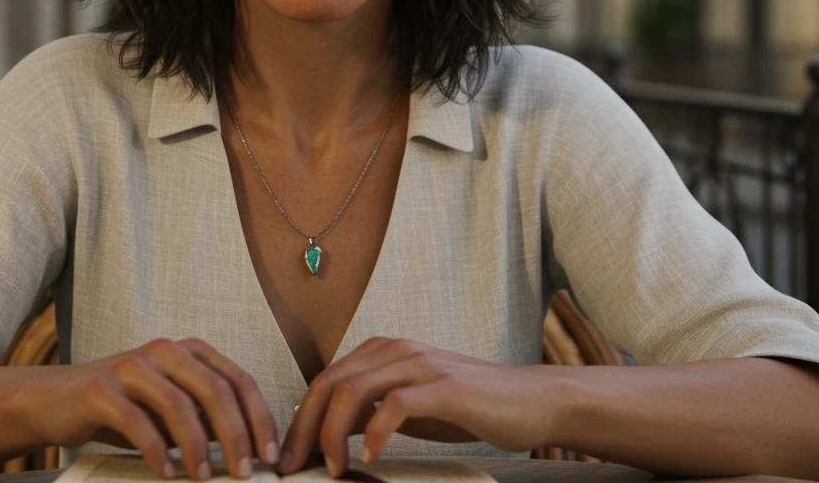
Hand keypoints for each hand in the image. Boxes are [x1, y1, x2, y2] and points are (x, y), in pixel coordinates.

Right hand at [11, 338, 280, 480]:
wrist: (54, 400)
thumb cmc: (122, 408)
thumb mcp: (171, 411)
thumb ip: (206, 420)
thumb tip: (250, 451)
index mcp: (190, 352)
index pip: (239, 380)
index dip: (260, 418)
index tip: (271, 455)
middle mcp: (165, 350)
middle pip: (216, 390)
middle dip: (237, 435)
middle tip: (245, 472)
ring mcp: (133, 365)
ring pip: (179, 403)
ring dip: (197, 447)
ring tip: (203, 478)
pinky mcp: (102, 387)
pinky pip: (138, 420)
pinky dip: (156, 450)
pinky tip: (166, 472)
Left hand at [278, 337, 561, 475]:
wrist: (531, 401)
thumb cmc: (469, 406)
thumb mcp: (409, 407)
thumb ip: (370, 410)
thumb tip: (327, 432)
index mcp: (382, 352)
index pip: (323, 381)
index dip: (299, 420)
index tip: (288, 458)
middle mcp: (395, 350)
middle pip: (327, 384)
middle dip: (303, 429)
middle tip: (294, 468)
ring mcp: (419, 365)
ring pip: (352, 391)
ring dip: (331, 434)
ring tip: (333, 468)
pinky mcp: (443, 385)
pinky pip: (393, 404)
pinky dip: (374, 434)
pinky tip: (371, 458)